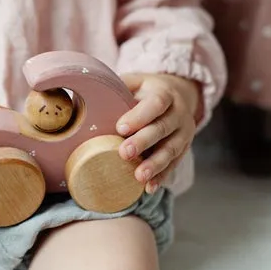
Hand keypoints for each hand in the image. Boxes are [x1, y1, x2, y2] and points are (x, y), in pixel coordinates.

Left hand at [115, 73, 201, 193]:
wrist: (179, 95)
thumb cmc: (147, 90)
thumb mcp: (136, 82)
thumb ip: (118, 86)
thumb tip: (86, 95)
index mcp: (166, 94)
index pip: (156, 103)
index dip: (140, 116)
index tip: (120, 128)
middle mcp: (179, 113)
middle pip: (162, 128)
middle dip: (144, 142)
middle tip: (124, 153)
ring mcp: (184, 133)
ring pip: (171, 149)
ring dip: (155, 164)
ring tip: (138, 176)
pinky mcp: (183, 149)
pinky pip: (173, 164)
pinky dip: (161, 177)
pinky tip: (148, 187)